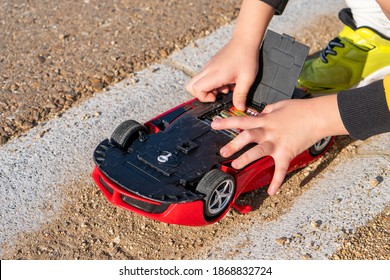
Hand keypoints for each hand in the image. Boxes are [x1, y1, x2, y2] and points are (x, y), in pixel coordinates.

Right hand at [186, 38, 258, 110]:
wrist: (245, 40)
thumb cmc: (246, 57)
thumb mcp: (247, 80)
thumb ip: (241, 95)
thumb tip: (239, 108)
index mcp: (215, 75)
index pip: (196, 89)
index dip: (203, 97)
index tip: (216, 98)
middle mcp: (208, 70)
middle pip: (190, 86)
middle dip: (200, 94)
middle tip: (215, 95)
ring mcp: (208, 66)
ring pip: (197, 81)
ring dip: (207, 88)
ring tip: (224, 87)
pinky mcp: (211, 64)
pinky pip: (204, 76)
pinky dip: (211, 82)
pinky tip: (225, 81)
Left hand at [211, 95, 346, 194]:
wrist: (318, 116)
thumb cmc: (300, 109)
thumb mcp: (279, 105)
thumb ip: (266, 111)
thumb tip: (258, 114)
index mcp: (265, 120)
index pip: (241, 121)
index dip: (226, 122)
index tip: (213, 125)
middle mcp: (268, 132)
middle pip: (247, 137)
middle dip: (233, 145)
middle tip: (222, 152)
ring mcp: (277, 143)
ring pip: (259, 152)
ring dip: (246, 159)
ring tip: (236, 166)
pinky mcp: (287, 153)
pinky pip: (281, 170)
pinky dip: (276, 181)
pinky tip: (271, 192)